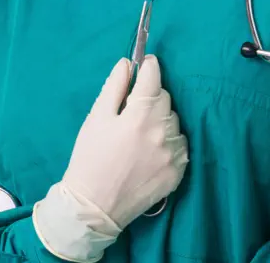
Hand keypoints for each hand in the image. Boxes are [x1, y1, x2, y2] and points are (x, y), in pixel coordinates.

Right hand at [33, 56, 188, 262]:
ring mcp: (174, 153)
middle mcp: (162, 132)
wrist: (95, 205)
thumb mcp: (96, 118)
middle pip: (165, 99)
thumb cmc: (90, 157)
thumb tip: (127, 64)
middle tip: (132, 108)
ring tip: (140, 134)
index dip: (150, 67)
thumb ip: (114, 87)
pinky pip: (180, 144)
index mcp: (139, 115)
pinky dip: (168, 141)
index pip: (154, 78)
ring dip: (160, 120)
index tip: (147, 63)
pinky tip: (150, 150)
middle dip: (151, 97)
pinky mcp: (179, 171)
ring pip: (174, 122)